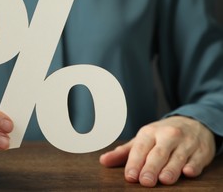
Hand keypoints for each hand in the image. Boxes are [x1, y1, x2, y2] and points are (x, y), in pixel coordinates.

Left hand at [99, 116, 215, 186]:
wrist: (193, 122)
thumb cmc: (162, 135)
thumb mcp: (142, 140)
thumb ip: (124, 152)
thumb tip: (103, 161)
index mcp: (149, 132)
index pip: (140, 148)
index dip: (135, 163)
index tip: (130, 176)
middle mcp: (168, 135)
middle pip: (158, 153)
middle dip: (151, 168)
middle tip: (145, 181)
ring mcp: (186, 143)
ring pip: (178, 157)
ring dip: (171, 169)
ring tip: (164, 180)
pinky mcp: (202, 150)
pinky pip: (197, 159)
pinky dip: (193, 165)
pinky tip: (188, 172)